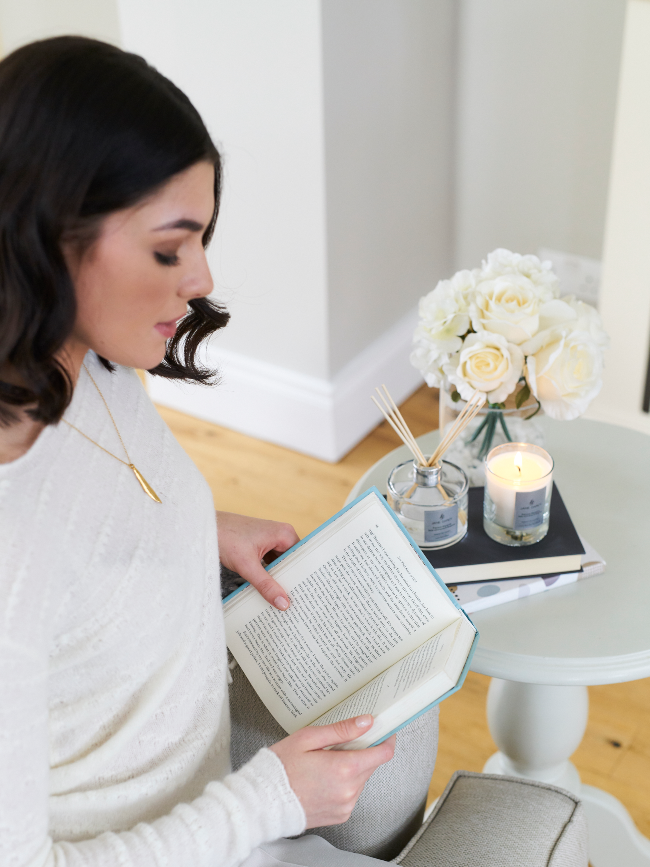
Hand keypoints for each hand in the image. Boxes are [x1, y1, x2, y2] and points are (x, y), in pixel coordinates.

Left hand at [217, 511, 298, 609]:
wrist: (204, 528)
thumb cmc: (225, 537)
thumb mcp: (247, 566)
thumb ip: (266, 585)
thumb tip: (283, 603)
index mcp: (284, 533)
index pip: (302, 559)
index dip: (304, 577)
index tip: (306, 596)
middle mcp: (280, 534)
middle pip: (292, 562)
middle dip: (290, 579)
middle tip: (295, 602)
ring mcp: (270, 539)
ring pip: (280, 563)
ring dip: (278, 578)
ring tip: (282, 598)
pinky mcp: (260, 544)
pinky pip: (270, 561)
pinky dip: (269, 573)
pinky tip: (267, 588)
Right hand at [270, 716, 395, 827]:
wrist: (262, 802)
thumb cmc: (281, 768)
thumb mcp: (309, 738)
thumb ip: (342, 730)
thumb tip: (367, 721)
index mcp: (345, 769)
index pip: (383, 753)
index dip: (387, 738)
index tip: (384, 729)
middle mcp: (350, 791)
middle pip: (371, 764)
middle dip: (362, 750)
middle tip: (341, 742)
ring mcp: (345, 806)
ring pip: (361, 779)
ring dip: (352, 768)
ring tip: (325, 761)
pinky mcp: (340, 815)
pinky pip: (351, 794)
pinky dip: (344, 783)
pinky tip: (323, 778)